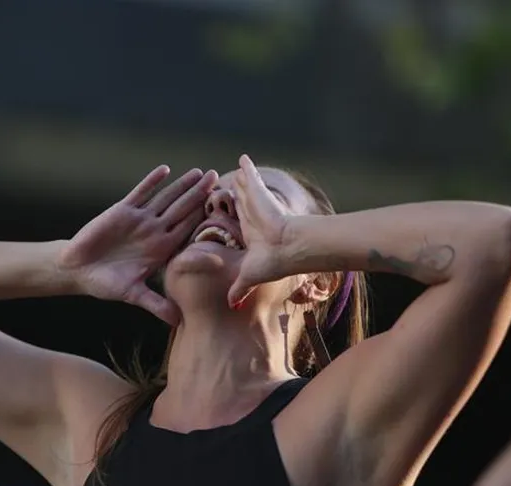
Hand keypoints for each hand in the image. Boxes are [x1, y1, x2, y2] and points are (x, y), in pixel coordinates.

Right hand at [58, 166, 216, 324]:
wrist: (78, 270)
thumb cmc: (105, 283)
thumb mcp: (132, 294)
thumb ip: (155, 304)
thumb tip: (177, 322)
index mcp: (160, 249)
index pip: (187, 231)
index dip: (204, 220)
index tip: (223, 210)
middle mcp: (154, 231)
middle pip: (182, 209)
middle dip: (199, 195)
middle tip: (218, 179)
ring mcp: (140, 219)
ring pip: (165, 197)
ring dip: (181, 185)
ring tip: (199, 172)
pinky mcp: (122, 210)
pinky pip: (140, 193)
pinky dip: (151, 182)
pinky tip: (165, 170)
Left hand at [228, 155, 290, 306]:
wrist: (289, 248)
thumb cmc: (274, 262)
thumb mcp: (249, 276)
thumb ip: (240, 287)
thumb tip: (232, 304)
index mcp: (250, 232)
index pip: (237, 221)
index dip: (230, 215)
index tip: (221, 210)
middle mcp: (252, 216)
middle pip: (240, 201)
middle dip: (233, 193)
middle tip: (226, 184)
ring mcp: (255, 203)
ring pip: (244, 188)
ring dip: (239, 180)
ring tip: (235, 169)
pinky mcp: (258, 192)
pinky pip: (250, 175)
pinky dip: (247, 166)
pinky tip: (242, 157)